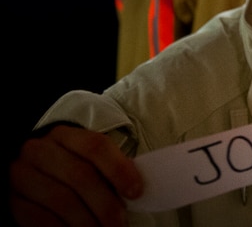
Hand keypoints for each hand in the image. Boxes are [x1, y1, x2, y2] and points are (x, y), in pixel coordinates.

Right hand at [9, 124, 142, 226]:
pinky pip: (40, 219)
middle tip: (120, 223)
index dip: (119, 169)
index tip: (136, 192)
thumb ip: (107, 168)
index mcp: (65, 135)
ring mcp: (22, 175)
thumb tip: (135, 190)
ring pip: (61, 200)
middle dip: (105, 204)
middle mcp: (40, 150)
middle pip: (80, 176)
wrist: (28, 176)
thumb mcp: (86, 160)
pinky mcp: (12, 201)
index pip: (96, 146)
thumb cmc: (68, 167)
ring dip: (87, 221)